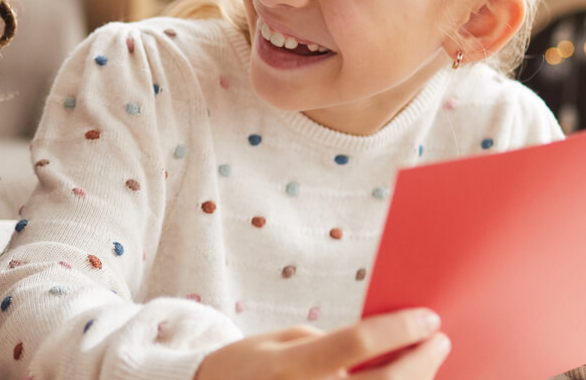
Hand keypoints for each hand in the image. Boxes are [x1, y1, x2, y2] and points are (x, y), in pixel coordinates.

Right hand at [195, 308, 450, 379]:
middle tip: (439, 341)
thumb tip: (377, 350)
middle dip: (420, 362)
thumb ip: (324, 344)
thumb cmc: (247, 367)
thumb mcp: (277, 342)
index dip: (398, 330)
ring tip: (425, 364)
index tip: (427, 317)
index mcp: (289, 367)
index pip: (356, 343)